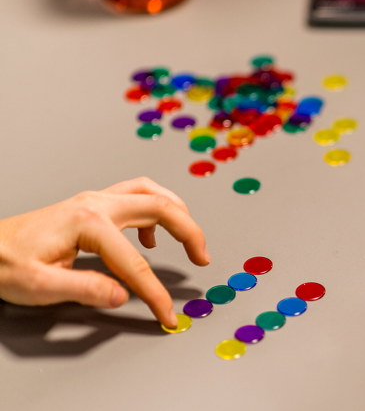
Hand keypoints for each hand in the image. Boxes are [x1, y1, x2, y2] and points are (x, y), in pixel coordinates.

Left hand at [0, 177, 208, 328]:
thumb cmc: (6, 263)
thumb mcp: (39, 285)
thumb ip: (84, 289)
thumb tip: (121, 295)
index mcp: (87, 222)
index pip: (134, 262)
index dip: (156, 292)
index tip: (168, 313)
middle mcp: (97, 203)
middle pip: (160, 208)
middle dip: (190, 232)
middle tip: (203, 257)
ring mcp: (96, 200)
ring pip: (152, 192)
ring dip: (178, 213)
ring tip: (190, 238)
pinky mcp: (93, 204)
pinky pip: (137, 196)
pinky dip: (155, 211)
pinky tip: (151, 238)